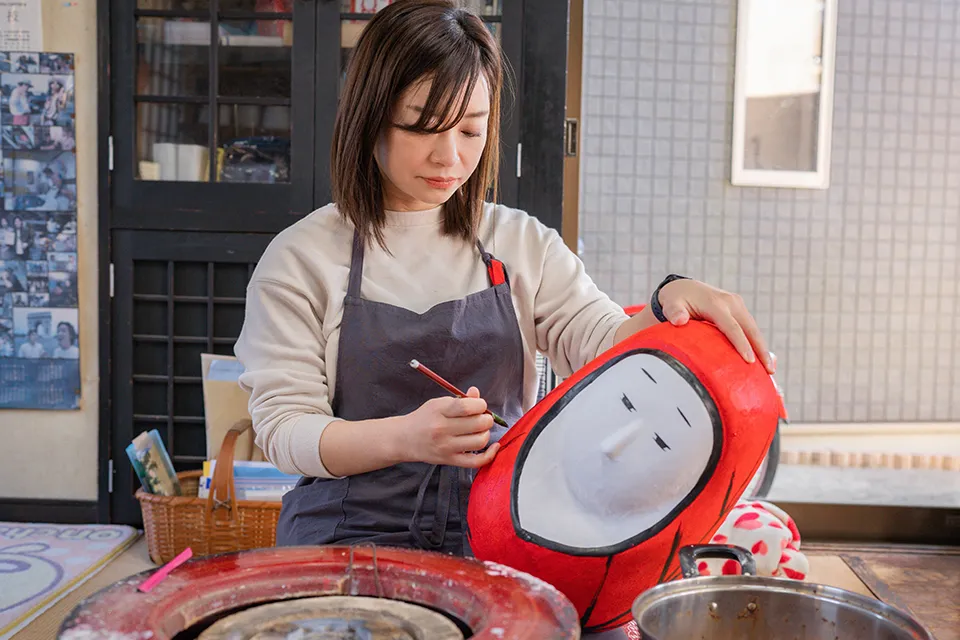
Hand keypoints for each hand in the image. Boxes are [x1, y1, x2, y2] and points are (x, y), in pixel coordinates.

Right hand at [398, 387, 499, 467]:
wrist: (405, 439)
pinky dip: (490, 455)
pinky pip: (476, 461)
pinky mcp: (450, 461)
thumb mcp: (438, 403)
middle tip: (483, 418)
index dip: (481, 405)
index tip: (480, 405)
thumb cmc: (425, 418)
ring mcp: (446, 447)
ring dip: (486, 433)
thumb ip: (460, 399)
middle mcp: (442, 430)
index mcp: (439, 411)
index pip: (468, 407)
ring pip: (480, 441)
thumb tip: (477, 394)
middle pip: (478, 424)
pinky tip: (494, 446)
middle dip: (486, 419)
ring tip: (480, 430)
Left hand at [658, 279, 774, 373]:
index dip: (741, 344)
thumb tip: (679, 321)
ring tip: (770, 370)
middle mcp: (731, 302)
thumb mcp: (670, 304)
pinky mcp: (739, 310)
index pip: (732, 327)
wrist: (684, 288)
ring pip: (753, 329)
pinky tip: (763, 360)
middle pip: (750, 328)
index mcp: (716, 303)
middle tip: (769, 371)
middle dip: (761, 349)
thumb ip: (673, 312)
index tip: (749, 361)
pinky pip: (750, 328)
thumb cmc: (676, 300)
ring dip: (763, 348)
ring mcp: (738, 305)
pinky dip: (757, 343)